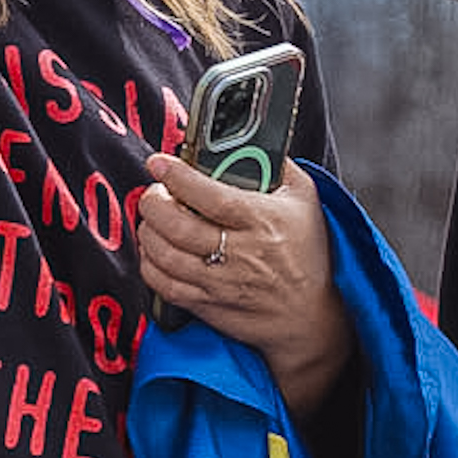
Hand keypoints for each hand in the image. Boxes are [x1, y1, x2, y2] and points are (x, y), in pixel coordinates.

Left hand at [137, 155, 352, 414]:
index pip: (210, 196)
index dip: (178, 177)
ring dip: (148, 231)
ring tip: (153, 219)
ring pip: (163, 255)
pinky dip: (149, 264)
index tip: (159, 163)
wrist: (309, 316)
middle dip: (153, 202)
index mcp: (261, 221)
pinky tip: (154, 251)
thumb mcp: (304, 200)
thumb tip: (251, 140)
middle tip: (154, 191)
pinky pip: (162, 285)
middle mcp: (238, 253)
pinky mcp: (206, 305)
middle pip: (176, 225)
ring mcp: (218, 282)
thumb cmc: (307, 254)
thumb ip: (279, 167)